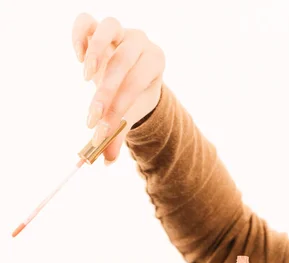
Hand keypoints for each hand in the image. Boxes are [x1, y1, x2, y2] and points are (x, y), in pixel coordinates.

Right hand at [71, 13, 165, 163]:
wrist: (131, 72)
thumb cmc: (132, 93)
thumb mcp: (130, 111)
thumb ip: (118, 133)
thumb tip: (104, 161)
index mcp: (155, 60)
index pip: (136, 83)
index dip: (118, 107)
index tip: (101, 129)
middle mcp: (140, 41)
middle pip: (123, 61)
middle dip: (105, 93)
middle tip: (91, 118)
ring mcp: (120, 30)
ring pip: (109, 28)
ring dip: (96, 52)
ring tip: (86, 78)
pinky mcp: (97, 26)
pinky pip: (85, 21)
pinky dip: (79, 35)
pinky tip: (78, 58)